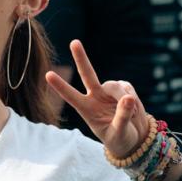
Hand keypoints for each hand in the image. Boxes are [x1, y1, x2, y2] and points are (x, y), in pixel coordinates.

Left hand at [45, 40, 148, 157]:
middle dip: (81, 58)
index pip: (70, 96)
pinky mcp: (123, 89)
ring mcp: (108, 92)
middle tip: (74, 42)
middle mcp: (94, 97)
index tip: (48, 74)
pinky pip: (127, 87)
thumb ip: (122, 117)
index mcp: (86, 110)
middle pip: (87, 74)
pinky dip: (132, 98)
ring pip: (114, 85)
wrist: (134, 139)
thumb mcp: (119, 133)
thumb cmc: (120, 139)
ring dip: (122, 98)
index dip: (60, 86)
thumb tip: (128, 98)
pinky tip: (133, 109)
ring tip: (128, 114)